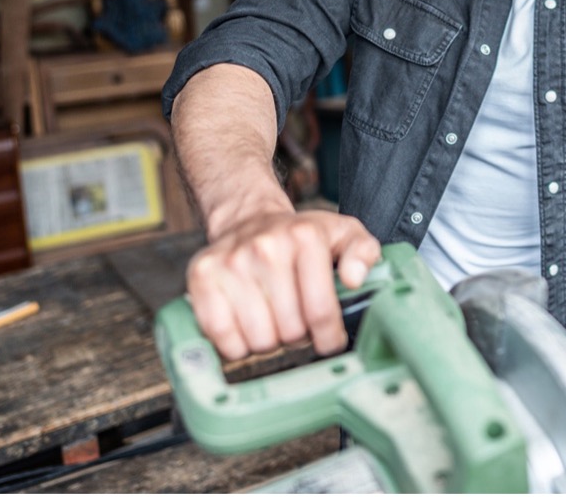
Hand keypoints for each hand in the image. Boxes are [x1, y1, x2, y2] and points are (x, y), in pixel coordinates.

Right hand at [185, 209, 381, 360]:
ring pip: (258, 340)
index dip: (329, 337)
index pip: (320, 310)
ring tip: (274, 323)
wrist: (249, 219)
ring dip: (270, 342)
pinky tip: (247, 328)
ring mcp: (231, 262)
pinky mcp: (202, 276)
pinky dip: (236, 345)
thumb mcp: (344, 234)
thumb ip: (363, 253)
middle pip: (290, 330)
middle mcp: (266, 247)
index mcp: (305, 236)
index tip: (330, 341)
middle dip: (300, 337)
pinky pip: (221, 336)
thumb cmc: (301, 237)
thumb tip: (355, 279)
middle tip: (299, 324)